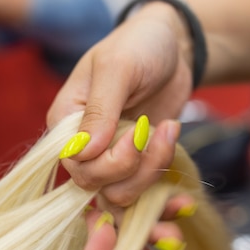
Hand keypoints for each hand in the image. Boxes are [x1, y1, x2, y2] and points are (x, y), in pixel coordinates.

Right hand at [48, 2, 192, 206]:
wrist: (172, 48)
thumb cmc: (138, 46)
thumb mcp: (118, 67)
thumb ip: (100, 109)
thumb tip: (85, 152)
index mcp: (65, 122)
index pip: (76, 164)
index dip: (110, 160)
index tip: (140, 131)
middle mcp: (82, 147)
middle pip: (96, 185)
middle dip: (135, 168)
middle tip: (164, 131)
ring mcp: (109, 159)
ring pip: (120, 195)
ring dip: (152, 174)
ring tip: (171, 132)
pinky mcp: (135, 166)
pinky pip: (141, 196)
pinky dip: (162, 204)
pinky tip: (183, 200)